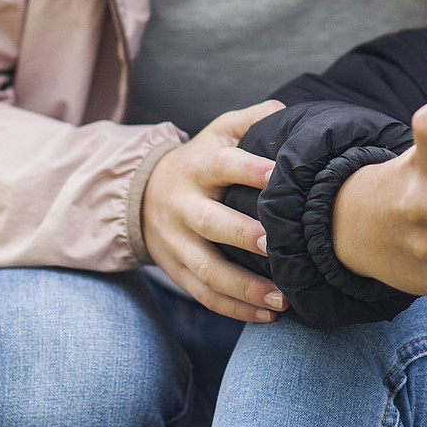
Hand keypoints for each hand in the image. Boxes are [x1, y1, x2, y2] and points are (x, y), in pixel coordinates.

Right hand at [142, 100, 287, 321]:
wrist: (142, 195)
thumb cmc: (200, 160)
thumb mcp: (218, 132)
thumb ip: (251, 119)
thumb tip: (283, 111)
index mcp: (197, 167)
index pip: (222, 165)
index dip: (248, 169)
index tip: (277, 175)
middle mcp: (183, 206)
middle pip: (211, 223)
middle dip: (243, 235)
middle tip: (277, 244)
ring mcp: (177, 243)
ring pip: (207, 270)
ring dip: (245, 288)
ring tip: (283, 297)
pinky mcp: (177, 271)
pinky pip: (205, 296)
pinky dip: (235, 309)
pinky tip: (268, 315)